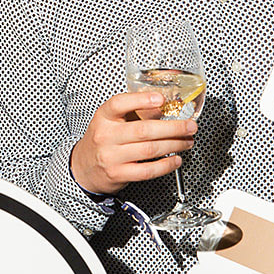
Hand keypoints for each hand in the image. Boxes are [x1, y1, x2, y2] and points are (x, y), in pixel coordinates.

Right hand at [70, 91, 196, 197]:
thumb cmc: (103, 140)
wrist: (84, 167)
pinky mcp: (118, 174)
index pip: (119, 104)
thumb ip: (135, 113)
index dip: (141, 100)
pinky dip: (166, 165)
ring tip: (187, 141)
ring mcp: (111, 157)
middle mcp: (105, 136)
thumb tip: (165, 108)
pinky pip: (147, 170)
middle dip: (173, 128)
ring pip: (149, 150)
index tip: (161, 99)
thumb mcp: (112, 122)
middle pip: (143, 130)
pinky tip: (175, 159)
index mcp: (104, 118)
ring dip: (174, 145)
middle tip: (190, 126)